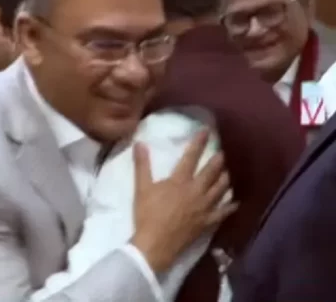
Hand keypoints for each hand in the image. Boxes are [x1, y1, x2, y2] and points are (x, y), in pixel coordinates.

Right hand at [131, 129, 237, 273]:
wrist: (156, 243)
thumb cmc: (147, 214)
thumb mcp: (141, 188)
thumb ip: (142, 165)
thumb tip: (139, 143)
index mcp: (180, 181)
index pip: (191, 157)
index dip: (199, 143)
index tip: (207, 131)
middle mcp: (196, 191)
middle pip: (211, 172)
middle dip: (217, 160)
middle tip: (222, 152)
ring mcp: (205, 207)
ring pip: (220, 189)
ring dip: (224, 178)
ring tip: (227, 172)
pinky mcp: (207, 222)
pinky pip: (223, 212)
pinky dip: (230, 206)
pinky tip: (235, 202)